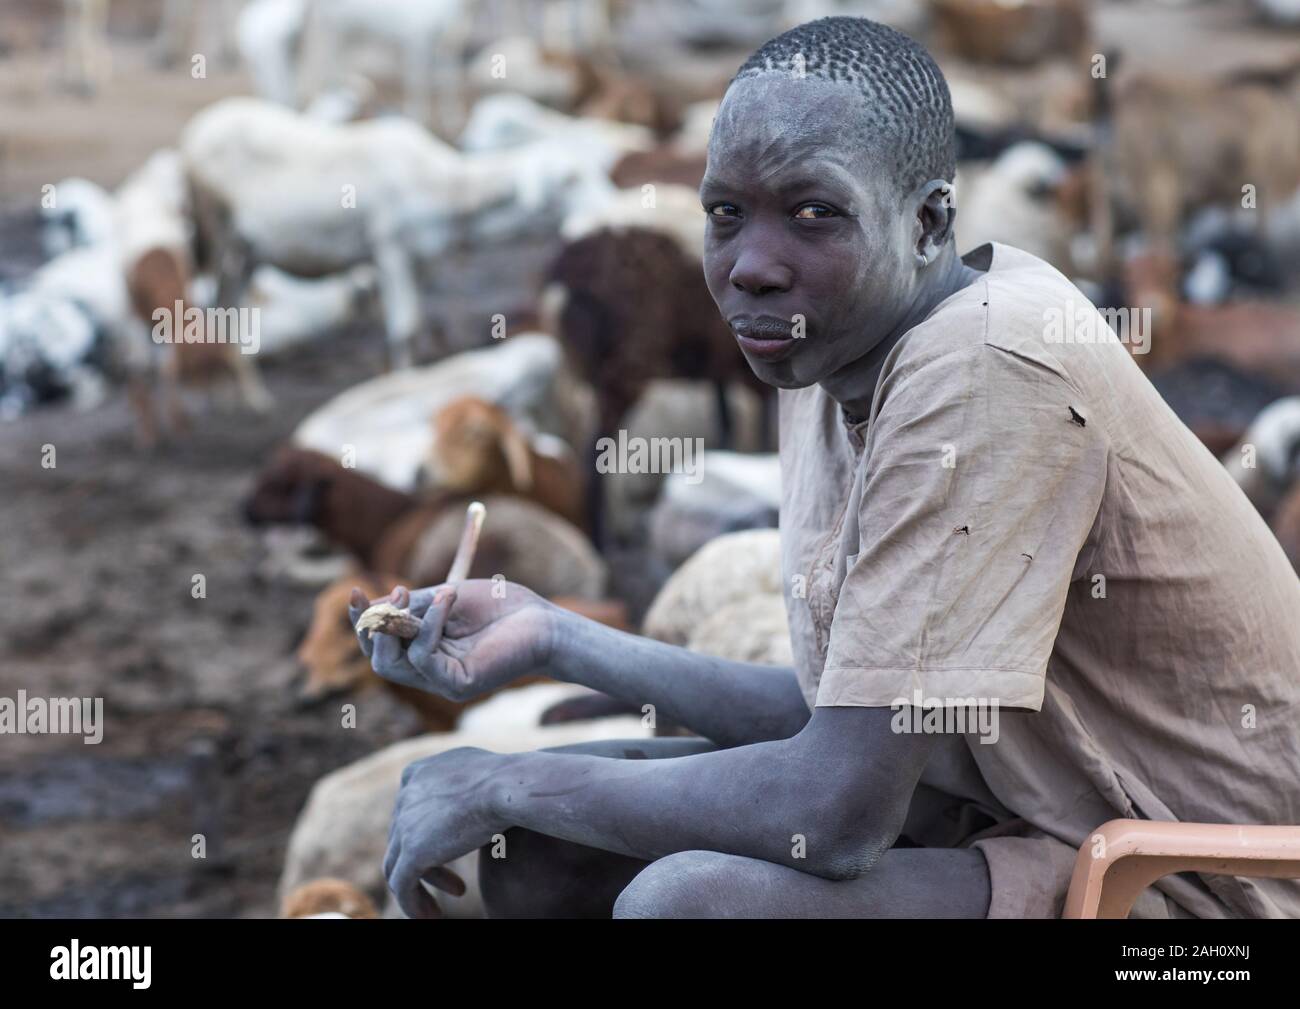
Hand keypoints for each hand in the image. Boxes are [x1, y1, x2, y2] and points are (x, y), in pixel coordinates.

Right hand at [349, 578, 555, 700]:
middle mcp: (428, 671)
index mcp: (424, 649)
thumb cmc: (500, 608)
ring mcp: (441, 681)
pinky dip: (429, 624)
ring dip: (401, 622)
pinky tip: (448, 600)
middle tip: (395, 591)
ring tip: (429, 591)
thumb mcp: (446, 598)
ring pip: (392, 664)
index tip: (354, 591)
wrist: (543, 620)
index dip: (361, 621)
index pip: (379, 643)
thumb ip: (413, 606)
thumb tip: (375, 607)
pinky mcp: (457, 685)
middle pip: (378, 659)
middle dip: (374, 626)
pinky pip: (424, 657)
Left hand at [384, 747, 506, 918]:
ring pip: (399, 866)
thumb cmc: (511, 780)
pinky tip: (432, 918)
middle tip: (458, 888)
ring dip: (418, 890)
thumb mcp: (482, 774)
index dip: (431, 836)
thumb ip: (468, 785)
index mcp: (419, 773)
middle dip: (431, 866)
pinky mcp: (412, 851)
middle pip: (407, 838)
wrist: (510, 786)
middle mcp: (407, 794)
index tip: (451, 852)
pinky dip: (414, 904)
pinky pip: (403, 885)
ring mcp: (405, 822)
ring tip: (436, 912)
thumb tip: (482, 793)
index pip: (413, 810)